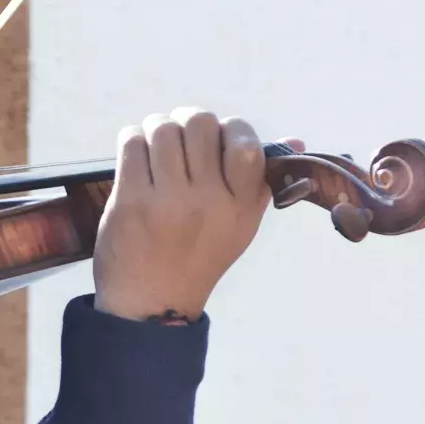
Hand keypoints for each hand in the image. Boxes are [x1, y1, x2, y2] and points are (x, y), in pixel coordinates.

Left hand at [92, 107, 301, 321]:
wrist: (153, 303)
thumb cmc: (198, 256)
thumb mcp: (240, 225)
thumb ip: (262, 181)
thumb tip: (293, 141)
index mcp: (240, 205)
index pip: (246, 143)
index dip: (230, 128)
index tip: (217, 138)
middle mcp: (208, 202)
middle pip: (199, 123)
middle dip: (186, 120)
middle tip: (179, 135)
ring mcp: (168, 201)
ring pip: (163, 128)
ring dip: (156, 127)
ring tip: (155, 143)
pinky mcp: (131, 201)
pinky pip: (131, 142)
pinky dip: (132, 138)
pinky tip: (136, 154)